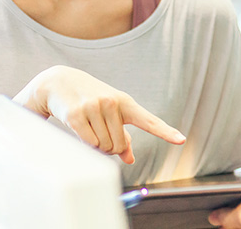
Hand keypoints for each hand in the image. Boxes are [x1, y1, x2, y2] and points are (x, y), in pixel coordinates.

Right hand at [14, 65, 185, 162]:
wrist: (59, 82)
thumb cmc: (90, 100)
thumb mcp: (110, 114)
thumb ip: (122, 136)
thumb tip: (129, 158)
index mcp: (125, 103)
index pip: (148, 121)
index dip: (165, 132)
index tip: (181, 140)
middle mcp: (112, 103)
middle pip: (118, 146)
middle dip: (108, 147)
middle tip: (98, 130)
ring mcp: (95, 107)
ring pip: (103, 147)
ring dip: (95, 145)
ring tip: (88, 126)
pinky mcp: (76, 114)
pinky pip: (88, 143)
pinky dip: (85, 143)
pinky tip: (79, 127)